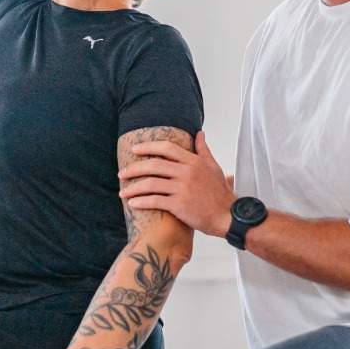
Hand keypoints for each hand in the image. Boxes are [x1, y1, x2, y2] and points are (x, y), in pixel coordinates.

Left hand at [119, 130, 234, 238]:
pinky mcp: (179, 205)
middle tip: (122, 173)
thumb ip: (203, 149)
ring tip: (123, 191)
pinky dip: (141, 201)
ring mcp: (182, 188)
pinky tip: (132, 203)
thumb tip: (199, 133)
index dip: (148, 147)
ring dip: (133, 187)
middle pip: (154, 165)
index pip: (166, 148)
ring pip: (151, 183)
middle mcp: (186, 172)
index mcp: (193, 162)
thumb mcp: (213, 166)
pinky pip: (155, 200)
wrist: (227, 215)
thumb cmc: (220, 193)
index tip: (134, 149)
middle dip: (134, 168)